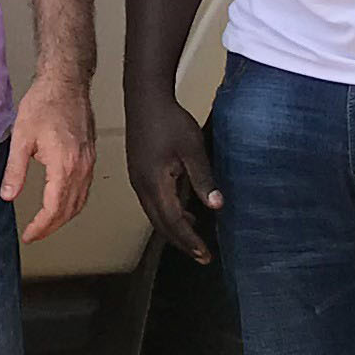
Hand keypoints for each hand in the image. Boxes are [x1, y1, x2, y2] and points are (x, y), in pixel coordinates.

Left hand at [4, 79, 97, 242]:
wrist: (65, 83)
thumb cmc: (45, 103)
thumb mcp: (21, 137)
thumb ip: (15, 170)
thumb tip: (8, 194)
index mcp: (64, 165)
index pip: (54, 209)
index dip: (41, 226)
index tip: (29, 235)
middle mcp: (80, 167)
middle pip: (69, 210)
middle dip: (51, 227)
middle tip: (35, 234)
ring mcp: (88, 162)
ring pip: (80, 202)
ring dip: (64, 218)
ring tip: (47, 224)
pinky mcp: (90, 156)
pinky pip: (85, 189)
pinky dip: (74, 203)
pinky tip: (63, 203)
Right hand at [124, 97, 222, 261]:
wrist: (145, 98)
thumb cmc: (169, 121)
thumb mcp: (192, 149)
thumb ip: (203, 178)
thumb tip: (216, 206)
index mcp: (154, 183)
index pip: (173, 221)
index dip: (190, 240)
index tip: (205, 254)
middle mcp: (142, 186)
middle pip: (161, 224)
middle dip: (181, 242)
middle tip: (201, 256)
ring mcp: (138, 180)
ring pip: (155, 215)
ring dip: (174, 229)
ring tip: (194, 240)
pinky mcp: (139, 173)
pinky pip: (152, 203)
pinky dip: (167, 214)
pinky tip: (183, 211)